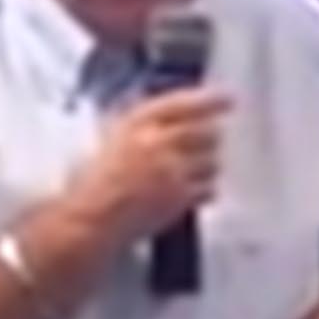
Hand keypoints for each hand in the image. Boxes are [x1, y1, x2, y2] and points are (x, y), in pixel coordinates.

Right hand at [66, 85, 233, 244]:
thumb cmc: (93, 182)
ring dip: (209, 164)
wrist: (90, 219)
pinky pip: (210, 188)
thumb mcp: (110, 137)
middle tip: (208, 142)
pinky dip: (206, 189)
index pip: (183, 102)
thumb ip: (142, 123)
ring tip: (193, 171)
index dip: (211, 99)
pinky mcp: (180, 198)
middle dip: (211, 137)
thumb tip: (174, 113)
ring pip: (213, 160)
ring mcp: (171, 171)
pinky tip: (192, 191)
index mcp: (136, 123)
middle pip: (207, 131)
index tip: (227, 99)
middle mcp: (157, 142)